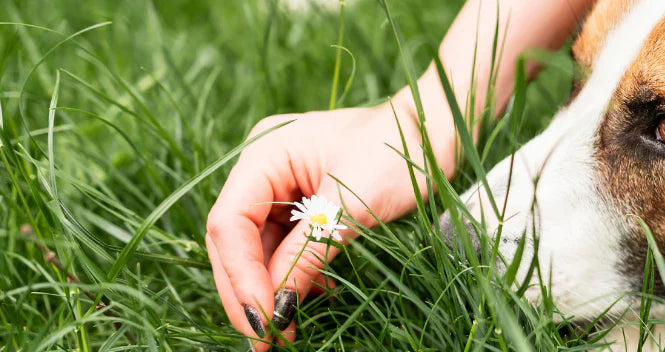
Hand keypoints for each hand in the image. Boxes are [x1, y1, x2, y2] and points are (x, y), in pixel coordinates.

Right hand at [205, 104, 431, 349]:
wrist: (435, 133)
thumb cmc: (397, 153)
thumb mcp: (350, 208)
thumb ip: (307, 255)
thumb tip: (277, 310)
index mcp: (264, 154)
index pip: (229, 223)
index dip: (239, 276)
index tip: (262, 318)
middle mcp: (264, 170)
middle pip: (235, 241)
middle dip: (249, 292)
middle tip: (265, 342)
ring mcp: (283, 188)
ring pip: (260, 251)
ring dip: (273, 290)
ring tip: (288, 330)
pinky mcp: (305, 207)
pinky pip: (287, 249)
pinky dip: (296, 277)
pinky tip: (313, 300)